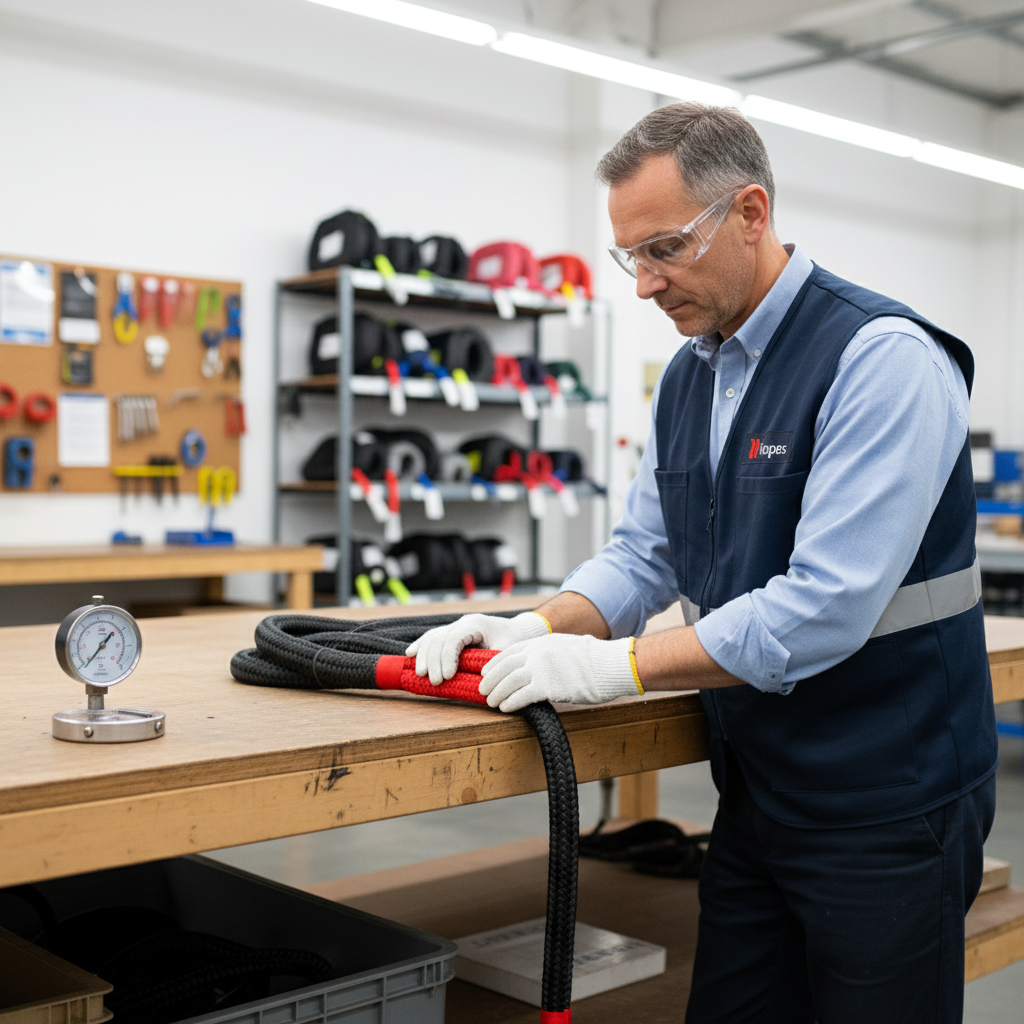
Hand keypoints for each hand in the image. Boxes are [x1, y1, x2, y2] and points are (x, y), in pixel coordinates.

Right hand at [407, 612, 549, 683]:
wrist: (518, 631)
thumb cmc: (514, 642)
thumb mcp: (507, 651)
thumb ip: (491, 662)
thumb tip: (479, 681)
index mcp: (476, 624)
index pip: (454, 639)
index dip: (447, 657)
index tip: (448, 677)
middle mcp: (463, 623)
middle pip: (439, 638)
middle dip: (434, 661)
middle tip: (435, 682)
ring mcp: (456, 626)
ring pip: (432, 637)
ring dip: (424, 656)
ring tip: (422, 675)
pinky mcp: (451, 632)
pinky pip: (432, 637)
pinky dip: (421, 646)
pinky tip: (410, 654)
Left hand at [479, 633, 640, 712]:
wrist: (609, 665)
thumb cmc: (593, 660)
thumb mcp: (565, 647)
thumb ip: (548, 653)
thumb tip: (538, 663)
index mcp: (540, 643)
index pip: (508, 653)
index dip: (494, 664)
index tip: (485, 673)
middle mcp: (537, 653)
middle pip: (504, 667)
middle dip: (490, 680)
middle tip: (482, 691)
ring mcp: (541, 669)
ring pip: (508, 683)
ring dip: (497, 694)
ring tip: (491, 702)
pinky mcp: (547, 686)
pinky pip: (521, 696)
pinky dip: (510, 703)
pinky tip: (505, 708)